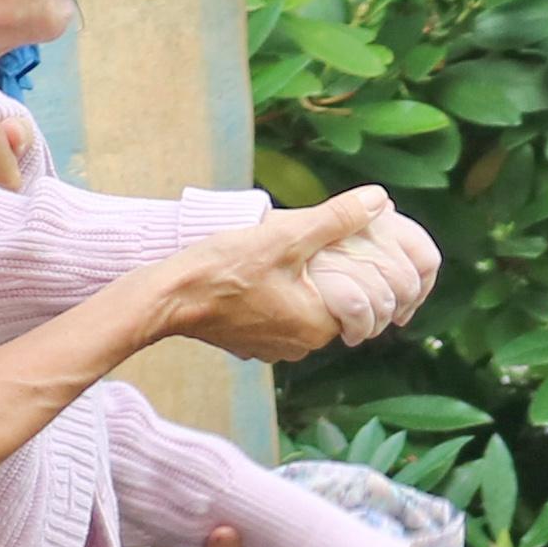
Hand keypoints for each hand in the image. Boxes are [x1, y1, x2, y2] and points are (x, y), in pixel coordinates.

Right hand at [148, 191, 440, 359]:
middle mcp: (303, 345)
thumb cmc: (222, 269)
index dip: (369, 273)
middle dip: (341, 278)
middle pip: (341, 308)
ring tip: (298, 255)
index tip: (355, 248)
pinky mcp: (255, 342)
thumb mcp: (284, 236)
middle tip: (328, 245)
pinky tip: (272, 273)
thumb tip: (380, 199)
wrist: (166, 298)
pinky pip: (286, 318)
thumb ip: (335, 218)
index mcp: (318, 325)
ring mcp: (277, 347)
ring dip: (313, 286)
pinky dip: (288, 297)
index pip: (368, 305)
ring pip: (313, 312)